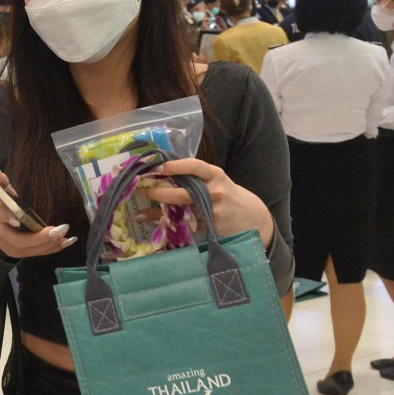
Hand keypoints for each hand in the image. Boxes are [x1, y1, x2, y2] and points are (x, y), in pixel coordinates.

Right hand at [0, 171, 76, 257]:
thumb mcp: (0, 194)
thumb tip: (1, 174)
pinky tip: (65, 243)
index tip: (18, 220)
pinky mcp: (19, 254)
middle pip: (18, 241)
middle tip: (59, 230)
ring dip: (48, 244)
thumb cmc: (1, 208)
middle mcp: (0, 234)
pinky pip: (35, 254)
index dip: (7, 217)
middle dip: (39, 238)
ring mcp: (9, 247)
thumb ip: (2, 184)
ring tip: (65, 237)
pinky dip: (51, 249)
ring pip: (28, 250)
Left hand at [143, 158, 274, 248]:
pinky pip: (186, 226)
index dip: (174, 166)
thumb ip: (195, 178)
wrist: (253, 218)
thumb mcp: (216, 182)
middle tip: (145, 191)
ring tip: (139, 214)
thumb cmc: (227, 196)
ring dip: (158, 214)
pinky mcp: (211, 228)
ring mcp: (214, 211)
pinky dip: (169, 225)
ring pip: (181, 212)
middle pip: (184, 193)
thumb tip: (160, 173)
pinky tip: (154, 226)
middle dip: (161, 192)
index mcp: (216, 175)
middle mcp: (215, 192)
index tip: (156, 167)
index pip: (194, 166)